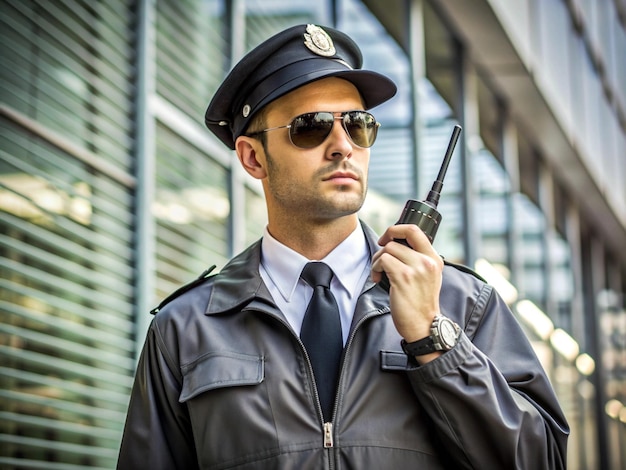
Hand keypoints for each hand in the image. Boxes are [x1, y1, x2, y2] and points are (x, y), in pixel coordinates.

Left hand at [371, 224, 443, 344]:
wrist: (424, 325)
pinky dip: (375, 268)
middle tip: (380, 260)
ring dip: (377, 260)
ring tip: (379, 272)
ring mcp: (416, 269)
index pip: (414, 230)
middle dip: (382, 248)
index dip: (396, 229)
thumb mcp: (428, 276)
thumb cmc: (421, 302)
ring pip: (387, 249)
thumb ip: (418, 260)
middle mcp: (427, 261)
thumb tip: (396, 244)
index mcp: (434, 258)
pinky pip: (383, 261)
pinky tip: (377, 278)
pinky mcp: (403, 278)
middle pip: (396, 239)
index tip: (387, 238)